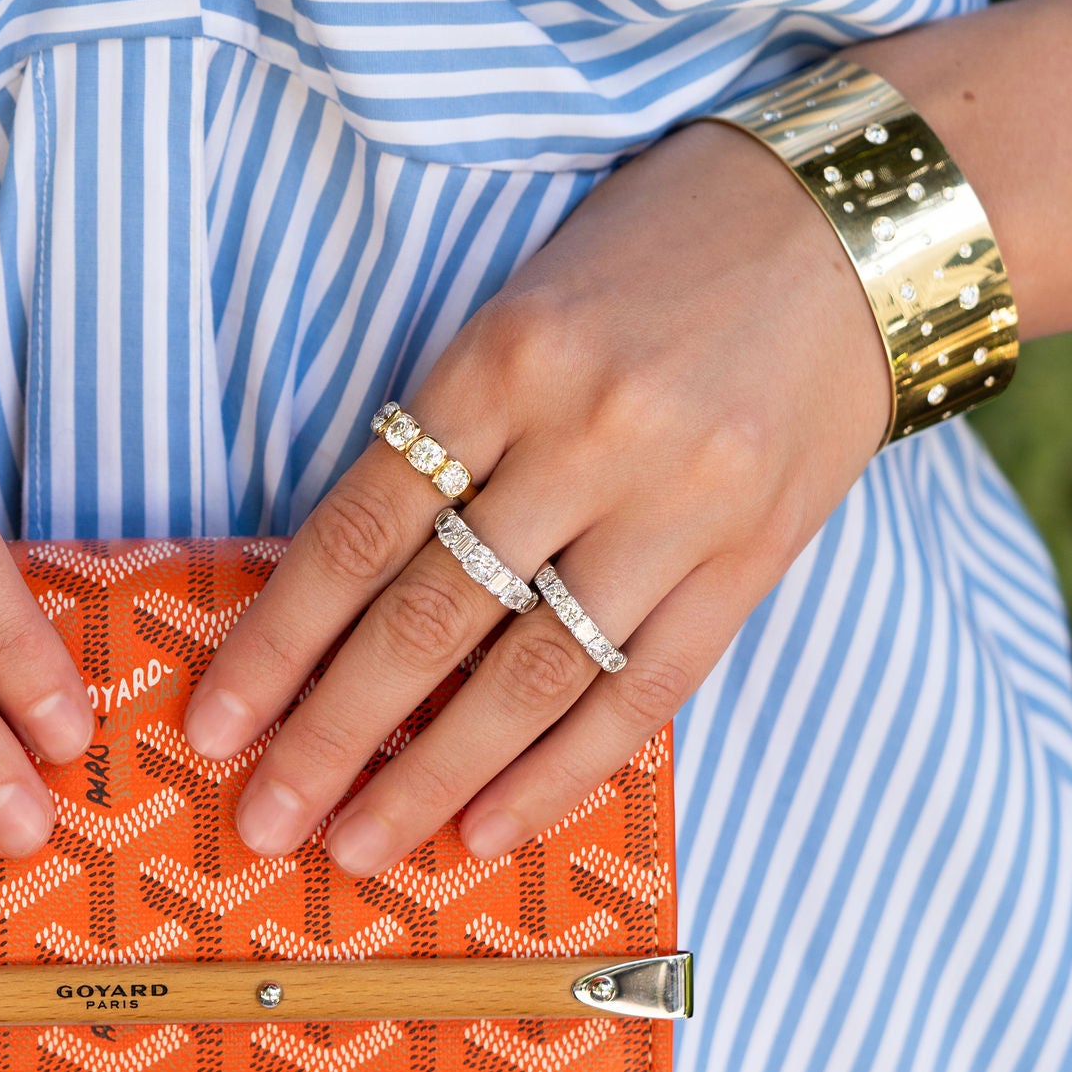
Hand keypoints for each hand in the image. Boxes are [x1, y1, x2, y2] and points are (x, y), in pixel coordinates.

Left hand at [184, 121, 891, 871]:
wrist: (854, 226)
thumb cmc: (653, 256)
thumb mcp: (518, 310)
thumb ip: (441, 436)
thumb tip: (338, 589)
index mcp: (501, 361)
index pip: (359, 531)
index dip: (279, 640)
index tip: (217, 723)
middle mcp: (586, 439)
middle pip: (431, 619)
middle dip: (334, 735)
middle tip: (269, 819)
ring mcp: (679, 507)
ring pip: (532, 675)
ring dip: (434, 776)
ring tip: (360, 844)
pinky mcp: (753, 560)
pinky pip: (645, 690)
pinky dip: (561, 769)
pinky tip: (489, 827)